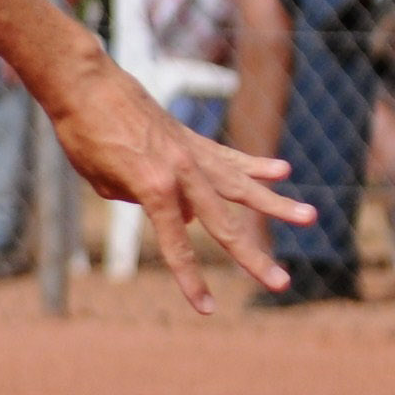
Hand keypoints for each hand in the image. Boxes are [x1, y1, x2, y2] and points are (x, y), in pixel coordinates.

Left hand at [50, 62, 311, 311]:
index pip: (177, 246)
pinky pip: (229, 157)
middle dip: (253, 258)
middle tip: (282, 284)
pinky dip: (255, 166)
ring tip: (310, 217)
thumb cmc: (84, 137)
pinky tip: (282, 172)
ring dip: (276, 206)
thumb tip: (183, 215)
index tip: (206, 309)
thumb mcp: (104, 182)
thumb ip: (145, 202)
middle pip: (225, 225)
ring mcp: (192, 154)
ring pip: (241, 187)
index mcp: (155, 189)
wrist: (86, 85)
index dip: (191, 280)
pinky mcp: (193, 140)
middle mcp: (183, 173)